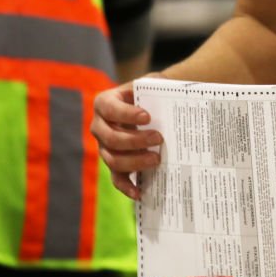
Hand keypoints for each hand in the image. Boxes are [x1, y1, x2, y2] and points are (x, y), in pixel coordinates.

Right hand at [91, 80, 162, 199]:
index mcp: (104, 103)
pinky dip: (126, 187)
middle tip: (159, 139)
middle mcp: (99, 126)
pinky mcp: (114, 164)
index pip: (110, 109)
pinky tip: (139, 192)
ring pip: (113, 160)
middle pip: (111, 138)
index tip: (147, 117)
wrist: (149, 106)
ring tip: (157, 159)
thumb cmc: (149, 94)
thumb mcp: (152, 84)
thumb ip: (157, 87)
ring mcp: (104, 147)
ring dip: (135, 162)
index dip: (127, 115)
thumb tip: (176, 96)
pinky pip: (116, 178)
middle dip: (135, 140)